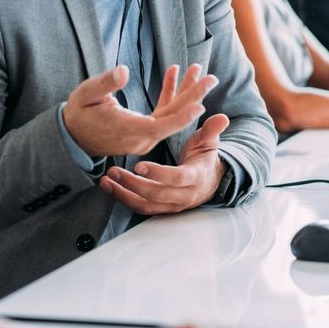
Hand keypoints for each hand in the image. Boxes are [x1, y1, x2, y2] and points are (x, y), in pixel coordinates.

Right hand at [63, 64, 217, 156]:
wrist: (75, 136)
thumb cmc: (79, 114)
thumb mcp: (86, 95)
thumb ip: (105, 84)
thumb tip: (124, 71)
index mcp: (129, 130)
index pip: (160, 125)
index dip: (181, 117)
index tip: (200, 106)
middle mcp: (143, 137)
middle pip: (174, 117)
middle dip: (194, 97)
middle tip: (212, 78)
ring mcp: (147, 135)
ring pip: (172, 114)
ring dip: (186, 92)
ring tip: (199, 70)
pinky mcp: (146, 130)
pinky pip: (164, 112)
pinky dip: (171, 93)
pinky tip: (175, 72)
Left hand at [99, 113, 230, 214]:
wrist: (208, 183)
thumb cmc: (204, 159)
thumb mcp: (209, 143)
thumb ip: (211, 130)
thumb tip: (222, 118)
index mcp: (196, 177)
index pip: (177, 178)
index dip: (159, 174)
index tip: (140, 165)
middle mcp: (184, 195)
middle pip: (157, 195)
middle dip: (133, 184)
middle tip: (114, 171)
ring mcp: (172, 205)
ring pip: (146, 205)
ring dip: (123, 194)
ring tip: (106, 180)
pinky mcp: (161, 209)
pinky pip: (141, 208)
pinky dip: (124, 199)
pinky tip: (109, 187)